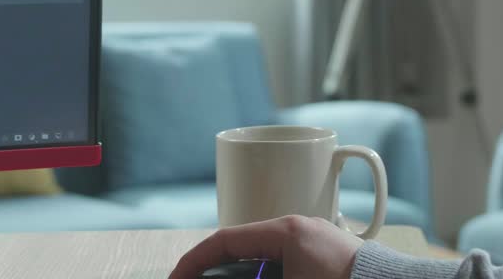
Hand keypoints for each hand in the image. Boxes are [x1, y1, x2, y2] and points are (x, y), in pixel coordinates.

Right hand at [169, 215, 364, 278]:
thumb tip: (218, 277)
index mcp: (286, 230)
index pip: (225, 240)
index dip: (194, 261)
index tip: (176, 278)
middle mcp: (298, 230)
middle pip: (243, 252)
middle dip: (220, 273)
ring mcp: (314, 243)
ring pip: (264, 262)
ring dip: (247, 276)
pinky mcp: (326, 259)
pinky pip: (285, 266)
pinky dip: (269, 275)